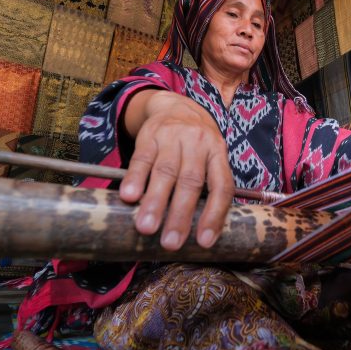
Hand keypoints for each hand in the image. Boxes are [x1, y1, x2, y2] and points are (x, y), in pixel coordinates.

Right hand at [119, 90, 233, 250]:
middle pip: (191, 181)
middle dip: (180, 215)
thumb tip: (201, 233)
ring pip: (165, 172)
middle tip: (170, 242)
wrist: (175, 107)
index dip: (214, 215)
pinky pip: (142, 158)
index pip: (221, 186)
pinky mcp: (150, 136)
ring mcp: (173, 138)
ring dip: (155, 202)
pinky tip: (128, 196)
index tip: (204, 242)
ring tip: (146, 228)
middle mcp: (198, 144)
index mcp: (218, 154)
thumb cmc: (196, 146)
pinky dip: (135, 178)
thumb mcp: (210, 159)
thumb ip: (206, 188)